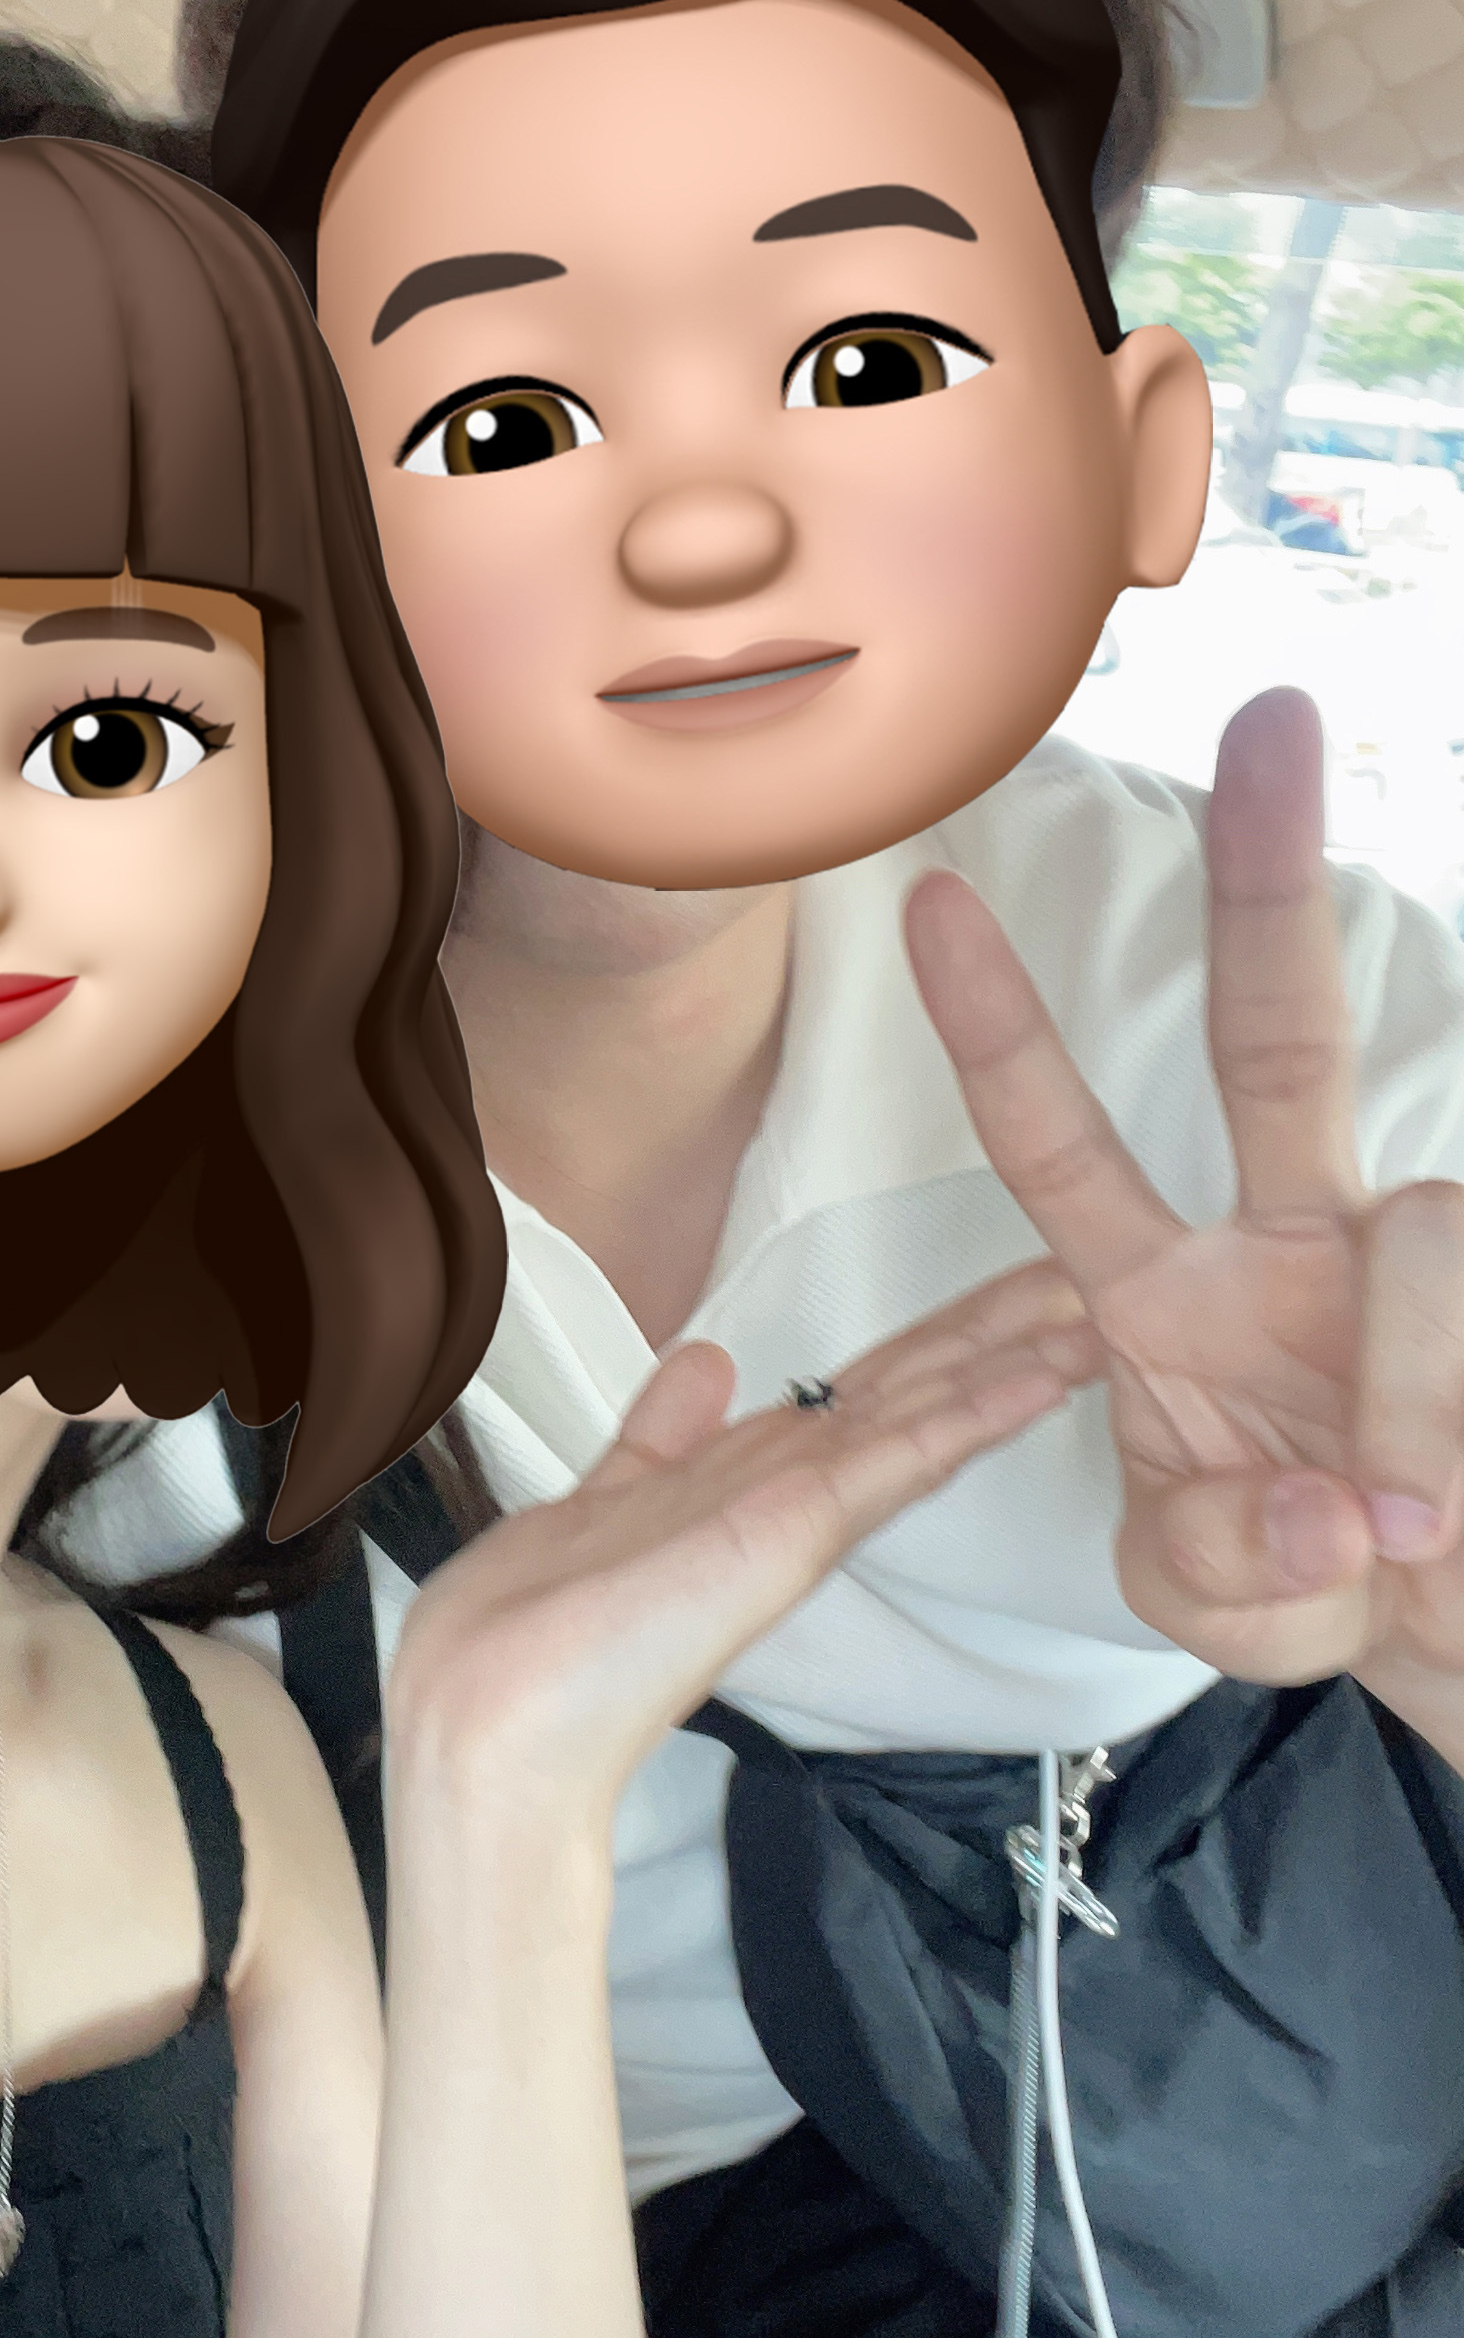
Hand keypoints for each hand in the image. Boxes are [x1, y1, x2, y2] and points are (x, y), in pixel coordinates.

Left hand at [388, 1259, 1101, 1823]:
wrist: (500, 1713)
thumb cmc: (539, 1625)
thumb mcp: (610, 1492)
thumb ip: (665, 1432)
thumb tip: (708, 1361)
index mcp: (747, 1479)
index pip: (864, 1395)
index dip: (939, 1343)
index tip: (1016, 1294)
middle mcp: (785, 1493)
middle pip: (908, 1392)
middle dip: (997, 1332)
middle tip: (1095, 1275)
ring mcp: (797, 1514)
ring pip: (921, 1412)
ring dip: (1012, 1355)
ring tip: (1101, 1304)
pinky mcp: (794, 1529)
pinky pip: (897, 1454)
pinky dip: (973, 1410)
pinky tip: (1046, 1372)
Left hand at [903, 685, 1463, 1689]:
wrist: (1450, 1624)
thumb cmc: (1312, 1586)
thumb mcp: (1228, 1601)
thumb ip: (1236, 1562)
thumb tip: (1350, 1508)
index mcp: (1161, 1301)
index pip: (1057, 1149)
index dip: (996, 1034)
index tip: (926, 901)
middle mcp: (1283, 1241)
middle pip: (1272, 1040)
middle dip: (1266, 885)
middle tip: (1271, 713)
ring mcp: (1407, 1252)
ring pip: (1421, 1230)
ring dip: (1418, 1402)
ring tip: (1424, 1523)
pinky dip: (1461, 1416)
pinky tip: (1455, 1487)